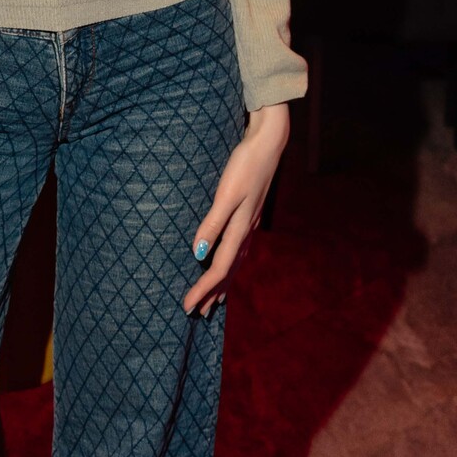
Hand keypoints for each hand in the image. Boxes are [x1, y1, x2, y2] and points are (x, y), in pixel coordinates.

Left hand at [183, 103, 288, 318]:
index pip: (219, 268)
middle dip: (213, 292)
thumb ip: (213, 223)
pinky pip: (239, 248)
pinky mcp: (250, 213)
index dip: (203, 289)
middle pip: (229, 271)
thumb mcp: (227, 193)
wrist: (268, 143)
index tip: (187, 306)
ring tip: (214, 300)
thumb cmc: (245, 165)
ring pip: (236, 261)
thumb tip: (199, 254)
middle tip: (198, 313)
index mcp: (240, 229)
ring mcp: (250, 222)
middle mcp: (246, 230)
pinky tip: (229, 261)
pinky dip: (231, 263)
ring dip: (223, 282)